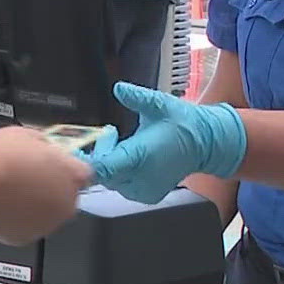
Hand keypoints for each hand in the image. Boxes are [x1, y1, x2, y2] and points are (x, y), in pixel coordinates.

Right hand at [0, 126, 90, 243]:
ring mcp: (46, 224)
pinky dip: (20, 218)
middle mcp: (64, 204)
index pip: (83, 172)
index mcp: (71, 176)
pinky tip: (3, 203)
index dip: (67, 166)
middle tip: (28, 175)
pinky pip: (28, 226)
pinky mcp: (25, 239)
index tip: (55, 163)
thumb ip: (47, 146)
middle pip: (67, 195)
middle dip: (52, 186)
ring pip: (48, 213)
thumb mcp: (26, 135)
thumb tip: (47, 150)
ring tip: (11, 189)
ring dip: (36, 204)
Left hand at [85, 83, 247, 204]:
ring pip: (112, 181)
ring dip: (110, 163)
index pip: (103, 167)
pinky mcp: (149, 194)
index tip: (77, 148)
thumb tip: (120, 89)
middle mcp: (143, 177)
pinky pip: (123, 187)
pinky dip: (120, 173)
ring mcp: (146, 189)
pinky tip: (129, 156)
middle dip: (100, 154)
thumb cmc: (182, 123)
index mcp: (142, 156)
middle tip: (109, 134)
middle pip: (104, 174)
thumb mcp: (159, 104)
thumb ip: (136, 97)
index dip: (86, 159)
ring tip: (121, 143)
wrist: (206, 142)